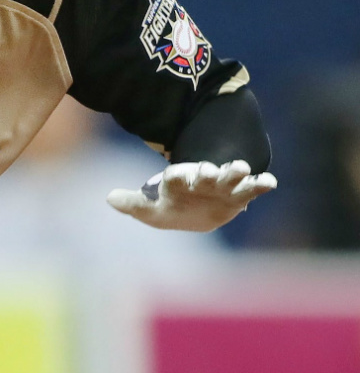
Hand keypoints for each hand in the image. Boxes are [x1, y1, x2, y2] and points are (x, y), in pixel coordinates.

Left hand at [107, 160, 276, 231]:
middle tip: (211, 170)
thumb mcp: (149, 209)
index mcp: (177, 182)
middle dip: (208, 171)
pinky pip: (251, 188)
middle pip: (204, 173)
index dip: (175, 176)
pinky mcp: (238, 196)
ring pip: (230, 176)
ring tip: (243, 168)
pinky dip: (260, 184)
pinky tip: (269, 181)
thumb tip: (109, 198)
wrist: (195, 210)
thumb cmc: (170, 207)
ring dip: (235, 172)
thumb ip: (132, 204)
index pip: (175, 177)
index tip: (175, 174)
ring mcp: (222, 186)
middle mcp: (200, 180)